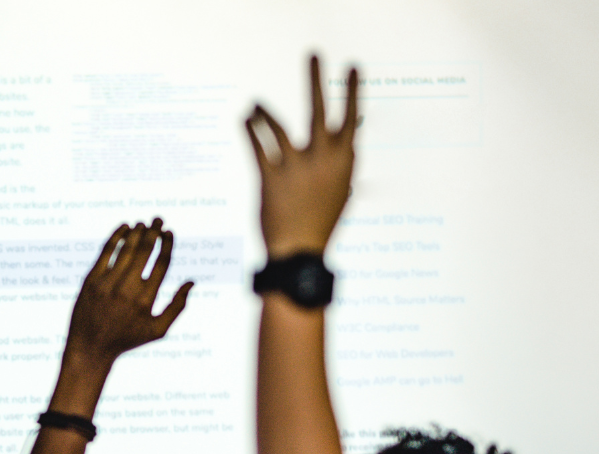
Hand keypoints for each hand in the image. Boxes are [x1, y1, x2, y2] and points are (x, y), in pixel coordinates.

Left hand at [64, 220, 192, 370]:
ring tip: (143, 223)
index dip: (167, 245)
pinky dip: (116, 237)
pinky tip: (124, 227)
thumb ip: (177, 307)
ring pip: (125, 249)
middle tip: (159, 219)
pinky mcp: (91, 280)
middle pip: (144, 251)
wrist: (90, 348)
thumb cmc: (127, 339)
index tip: (169, 232)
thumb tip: (191, 282)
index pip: (161, 263)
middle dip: (153, 232)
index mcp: (146, 299)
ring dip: (136, 232)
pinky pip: (105, 252)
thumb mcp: (157, 330)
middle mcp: (127, 289)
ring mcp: (107, 283)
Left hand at [247, 55, 359, 258]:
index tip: (352, 68)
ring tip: (256, 102)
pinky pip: (258, 146)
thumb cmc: (321, 220)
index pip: (351, 119)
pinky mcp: (270, 178)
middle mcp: (322, 160)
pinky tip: (245, 118)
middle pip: (319, 111)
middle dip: (316, 81)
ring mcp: (296, 168)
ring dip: (265, 112)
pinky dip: (250, 129)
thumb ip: (344, 159)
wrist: (299, 252)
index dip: (351, 92)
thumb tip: (354, 130)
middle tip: (314, 55)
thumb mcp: (341, 189)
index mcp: (344, 162)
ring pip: (279, 127)